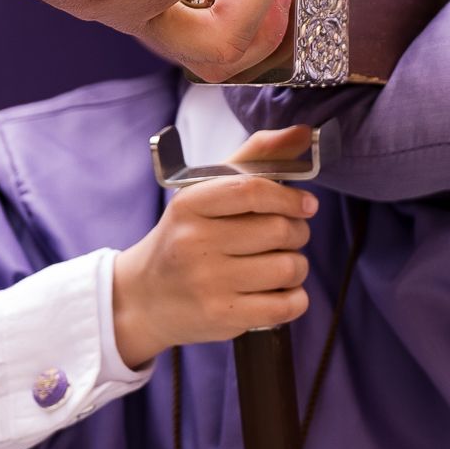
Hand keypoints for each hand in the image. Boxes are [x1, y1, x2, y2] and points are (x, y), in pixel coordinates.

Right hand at [109, 129, 318, 366]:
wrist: (144, 298)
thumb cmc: (184, 238)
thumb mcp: (205, 193)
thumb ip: (255, 158)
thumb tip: (304, 132)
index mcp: (190, 205)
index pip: (253, 190)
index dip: (290, 197)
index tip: (305, 204)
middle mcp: (195, 243)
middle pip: (279, 230)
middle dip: (296, 232)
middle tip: (287, 236)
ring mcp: (208, 283)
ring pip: (289, 268)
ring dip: (297, 266)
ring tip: (280, 265)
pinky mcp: (223, 317)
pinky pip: (286, 306)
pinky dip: (295, 298)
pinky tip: (279, 292)